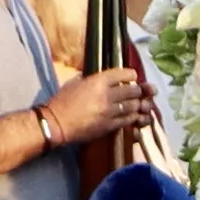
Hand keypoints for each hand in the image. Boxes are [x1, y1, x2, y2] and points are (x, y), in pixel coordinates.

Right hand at [39, 64, 159, 157]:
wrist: (57, 123)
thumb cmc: (62, 101)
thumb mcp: (75, 82)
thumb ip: (90, 79)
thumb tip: (99, 77)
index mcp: (97, 81)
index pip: (122, 74)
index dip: (131, 75)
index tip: (133, 76)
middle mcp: (107, 95)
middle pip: (132, 91)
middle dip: (139, 90)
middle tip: (142, 91)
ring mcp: (110, 111)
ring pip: (133, 106)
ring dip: (138, 104)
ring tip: (141, 103)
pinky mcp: (110, 125)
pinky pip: (128, 120)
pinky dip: (134, 117)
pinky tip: (135, 115)